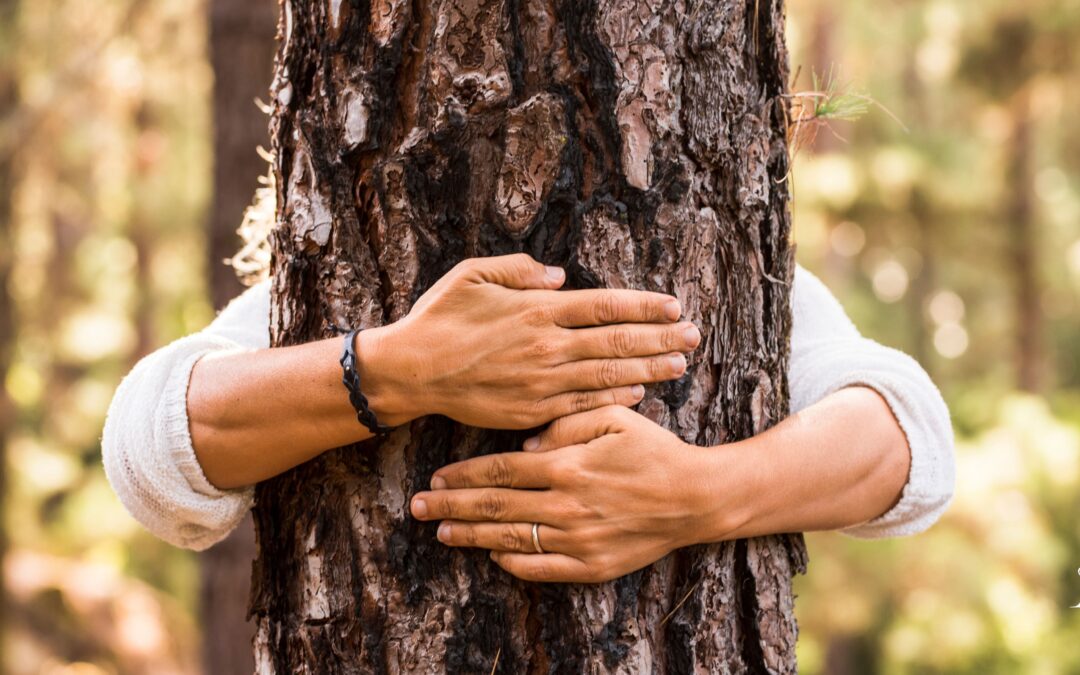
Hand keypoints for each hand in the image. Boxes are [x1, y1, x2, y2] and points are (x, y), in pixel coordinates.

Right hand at [362, 254, 699, 428]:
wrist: (411, 371)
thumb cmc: (440, 318)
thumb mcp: (473, 275)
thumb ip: (519, 269)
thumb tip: (561, 276)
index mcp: (537, 309)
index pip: (605, 306)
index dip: (644, 306)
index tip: (674, 306)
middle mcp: (548, 345)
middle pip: (618, 342)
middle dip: (661, 338)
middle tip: (695, 336)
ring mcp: (542, 381)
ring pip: (608, 375)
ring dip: (648, 369)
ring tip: (680, 364)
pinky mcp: (532, 411)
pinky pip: (583, 405)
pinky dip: (614, 400)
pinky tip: (640, 395)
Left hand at [409, 405, 740, 582]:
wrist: (695, 497)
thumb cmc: (653, 450)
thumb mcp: (612, 417)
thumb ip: (565, 423)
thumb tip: (525, 443)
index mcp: (567, 465)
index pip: (500, 472)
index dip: (463, 476)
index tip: (436, 477)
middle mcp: (565, 505)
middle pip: (494, 508)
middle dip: (450, 506)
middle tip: (417, 506)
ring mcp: (577, 540)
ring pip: (510, 539)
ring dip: (471, 536)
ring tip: (441, 531)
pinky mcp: (592, 566)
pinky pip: (541, 569)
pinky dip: (512, 562)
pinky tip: (492, 555)